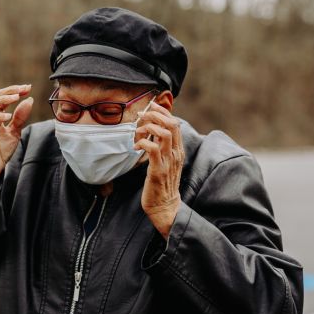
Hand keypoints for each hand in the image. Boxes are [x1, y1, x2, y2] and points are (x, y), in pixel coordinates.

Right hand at [0, 84, 33, 202]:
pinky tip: (8, 116)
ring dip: (2, 100)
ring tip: (15, 98)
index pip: (2, 97)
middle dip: (9, 91)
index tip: (27, 88)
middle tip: (22, 89)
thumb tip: (29, 100)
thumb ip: (20, 117)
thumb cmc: (1, 150)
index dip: (14, 90)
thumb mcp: (14, 132)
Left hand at [134, 102, 184, 239]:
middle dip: (156, 115)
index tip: (151, 107)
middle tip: (142, 116)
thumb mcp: (166, 162)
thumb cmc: (162, 183)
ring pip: (164, 133)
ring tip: (138, 132)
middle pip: (172, 124)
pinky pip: (152, 149)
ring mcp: (168, 161)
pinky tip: (135, 147)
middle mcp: (176, 153)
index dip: (163, 111)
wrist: (165, 206)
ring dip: (149, 128)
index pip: (175, 123)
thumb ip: (163, 147)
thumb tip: (152, 131)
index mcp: (178, 150)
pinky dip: (142, 143)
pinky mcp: (158, 170)